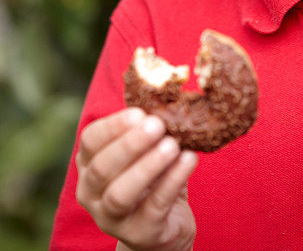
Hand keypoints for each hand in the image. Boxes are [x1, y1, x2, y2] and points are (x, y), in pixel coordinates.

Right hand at [76, 108, 197, 250]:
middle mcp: (92, 194)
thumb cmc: (152, 178)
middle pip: (102, 168)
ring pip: (121, 193)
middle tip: (157, 124)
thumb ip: (147, 128)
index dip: (113, 125)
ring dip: (148, 166)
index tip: (140, 111)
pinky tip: (188, 160)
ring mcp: (111, 219)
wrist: (165, 226)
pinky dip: (172, 181)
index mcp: (88, 165)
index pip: (90, 141)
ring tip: (172, 145)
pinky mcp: (139, 234)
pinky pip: (154, 207)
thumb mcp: (144, 151)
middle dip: (130, 144)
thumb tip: (166, 93)